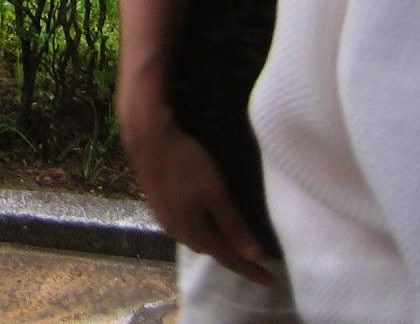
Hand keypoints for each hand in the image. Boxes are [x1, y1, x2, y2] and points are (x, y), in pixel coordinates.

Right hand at [119, 98, 275, 285]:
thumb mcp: (216, 193)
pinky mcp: (158, 205)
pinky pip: (184, 227)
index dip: (250, 270)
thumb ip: (234, 226)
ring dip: (215, 243)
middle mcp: (176, 231)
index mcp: (193, 232)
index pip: (228, 258)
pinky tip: (204, 220)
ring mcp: (164, 218)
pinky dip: (201, 230)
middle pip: (210, 251)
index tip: (272, 281)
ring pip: (196, 239)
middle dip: (232, 257)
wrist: (148, 139)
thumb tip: (256, 257)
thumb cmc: (186, 164)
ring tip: (231, 241)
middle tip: (254, 258)